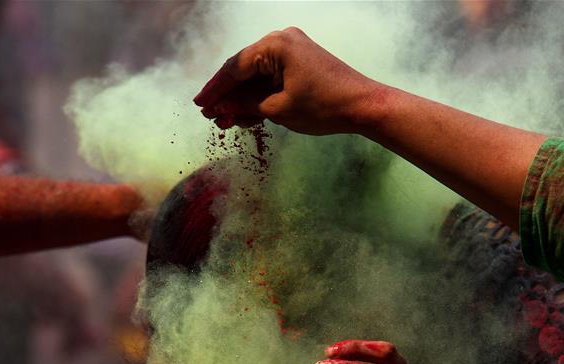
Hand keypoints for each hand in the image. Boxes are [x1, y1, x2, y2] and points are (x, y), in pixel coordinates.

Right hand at [194, 27, 381, 134]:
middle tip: (210, 116)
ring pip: (257, 76)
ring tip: (225, 122)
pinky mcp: (300, 63)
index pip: (235, 68)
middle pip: (244, 70)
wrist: (363, 106)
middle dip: (227, 96)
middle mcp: (282, 40)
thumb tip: (219, 110)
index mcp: (276, 45)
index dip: (215, 89)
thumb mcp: (278, 109)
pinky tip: (246, 115)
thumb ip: (245, 107)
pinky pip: (272, 78)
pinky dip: (260, 96)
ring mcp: (293, 50)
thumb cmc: (324, 106)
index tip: (199, 105)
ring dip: (242, 99)